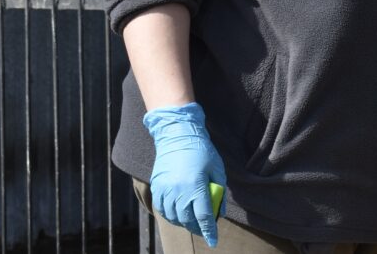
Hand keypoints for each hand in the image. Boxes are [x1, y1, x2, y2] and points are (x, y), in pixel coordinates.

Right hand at [143, 102, 226, 247]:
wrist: (177, 135)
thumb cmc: (202, 151)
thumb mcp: (217, 170)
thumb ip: (219, 192)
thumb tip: (220, 213)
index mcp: (195, 186)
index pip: (203, 216)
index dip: (209, 231)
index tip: (213, 242)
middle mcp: (178, 190)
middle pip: (187, 219)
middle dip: (197, 228)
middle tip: (204, 229)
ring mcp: (165, 190)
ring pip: (173, 217)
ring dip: (184, 222)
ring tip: (192, 222)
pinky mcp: (157, 187)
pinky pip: (162, 209)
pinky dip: (171, 215)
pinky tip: (178, 214)